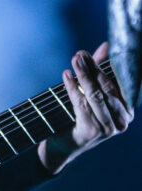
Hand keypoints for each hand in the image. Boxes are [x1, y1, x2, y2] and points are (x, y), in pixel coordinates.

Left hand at [38, 41, 133, 174]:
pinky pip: (81, 104)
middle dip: (94, 68)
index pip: (123, 84)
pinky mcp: (92, 131)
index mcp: (128, 110)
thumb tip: (106, 45)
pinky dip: (73, 87)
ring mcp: (109, 128)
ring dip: (84, 75)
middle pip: (108, 88)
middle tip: (81, 54)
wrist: (63, 145)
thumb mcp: (92, 90)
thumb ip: (100, 69)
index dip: (112, 65)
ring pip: (95, 95)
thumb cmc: (80, 115)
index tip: (104, 48)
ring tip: (75, 60)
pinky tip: (66, 75)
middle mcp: (123, 121)